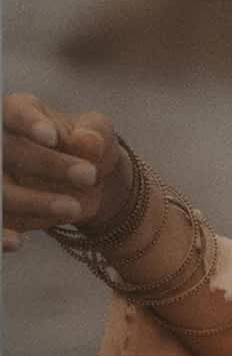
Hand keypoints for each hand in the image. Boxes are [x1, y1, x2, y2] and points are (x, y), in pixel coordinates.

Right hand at [2, 92, 131, 251]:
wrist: (86, 183)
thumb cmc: (86, 145)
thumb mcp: (97, 134)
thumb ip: (94, 134)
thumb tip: (88, 142)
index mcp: (16, 112)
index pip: (14, 113)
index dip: (29, 124)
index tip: (53, 137)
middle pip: (9, 152)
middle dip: (47, 165)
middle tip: (89, 175)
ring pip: (3, 191)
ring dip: (34, 202)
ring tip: (74, 208)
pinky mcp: (0, 209)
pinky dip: (1, 234)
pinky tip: (16, 242)